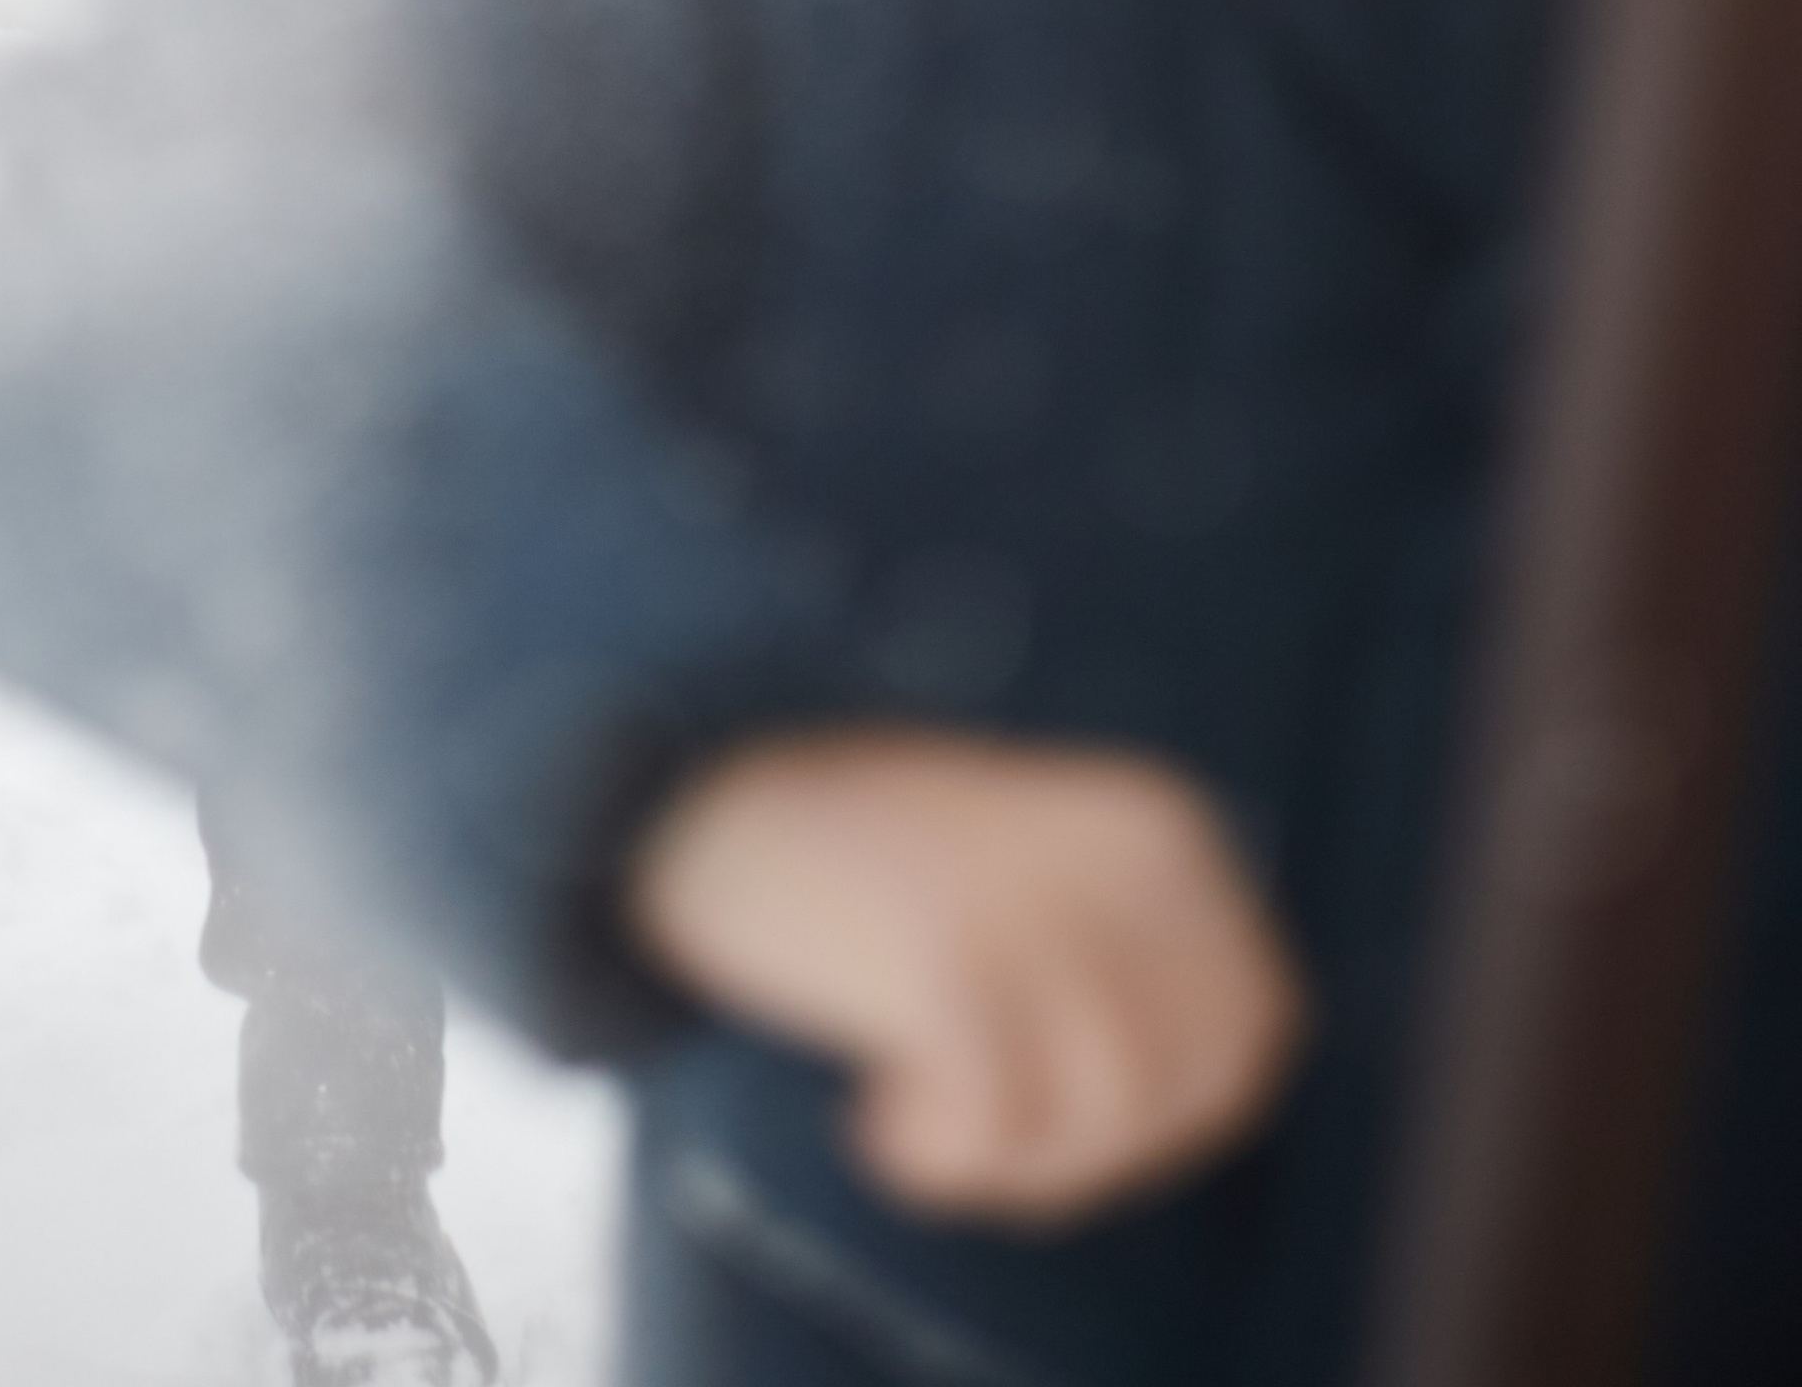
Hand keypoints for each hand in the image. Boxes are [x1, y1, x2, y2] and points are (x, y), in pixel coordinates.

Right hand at [623, 726, 1308, 1227]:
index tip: (1068, 1110)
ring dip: (1006, 1161)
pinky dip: (933, 1156)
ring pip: (1099, 1119)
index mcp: (1162, 826)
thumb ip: (1136, 962)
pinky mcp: (946, 957)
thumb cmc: (877, 864)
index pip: (1256, 1027)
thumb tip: (1213, 1095)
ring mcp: (1033, 901)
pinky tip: (872, 1115)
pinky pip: (995, 1129)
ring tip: (920, 1117)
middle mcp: (1121, 854)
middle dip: (1091, 1149)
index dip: (1180, 1109)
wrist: (703, 798)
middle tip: (984, 1126)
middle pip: (1182, 1088)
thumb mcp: (1046, 875)